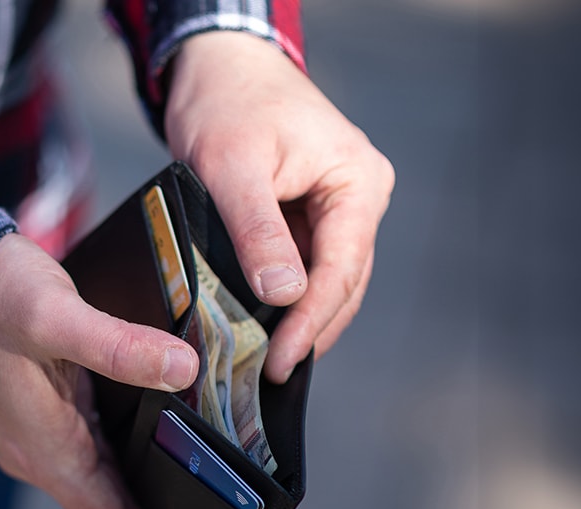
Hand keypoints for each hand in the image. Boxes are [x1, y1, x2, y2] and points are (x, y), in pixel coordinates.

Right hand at [0, 233, 198, 508]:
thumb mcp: (59, 315)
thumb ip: (119, 345)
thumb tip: (182, 368)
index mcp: (46, 448)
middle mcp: (37, 453)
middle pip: (106, 506)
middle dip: (155, 508)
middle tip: (210, 495)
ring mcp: (33, 436)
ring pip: (96, 479)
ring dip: (138, 481)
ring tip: (191, 467)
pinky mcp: (36, 414)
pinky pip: (84, 451)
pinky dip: (119, 452)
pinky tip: (150, 429)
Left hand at [165, 31, 393, 382]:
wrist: (221, 67)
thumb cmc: (228, 103)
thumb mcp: (233, 167)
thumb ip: (259, 231)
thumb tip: (284, 296)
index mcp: (358, 182)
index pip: (342, 268)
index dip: (312, 321)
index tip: (280, 361)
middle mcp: (360, 197)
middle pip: (343, 280)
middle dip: (311, 328)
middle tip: (273, 370)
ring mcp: (340, 206)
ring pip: (328, 277)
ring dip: (302, 317)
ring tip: (270, 357)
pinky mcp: (314, 212)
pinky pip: (309, 263)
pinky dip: (290, 294)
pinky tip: (267, 321)